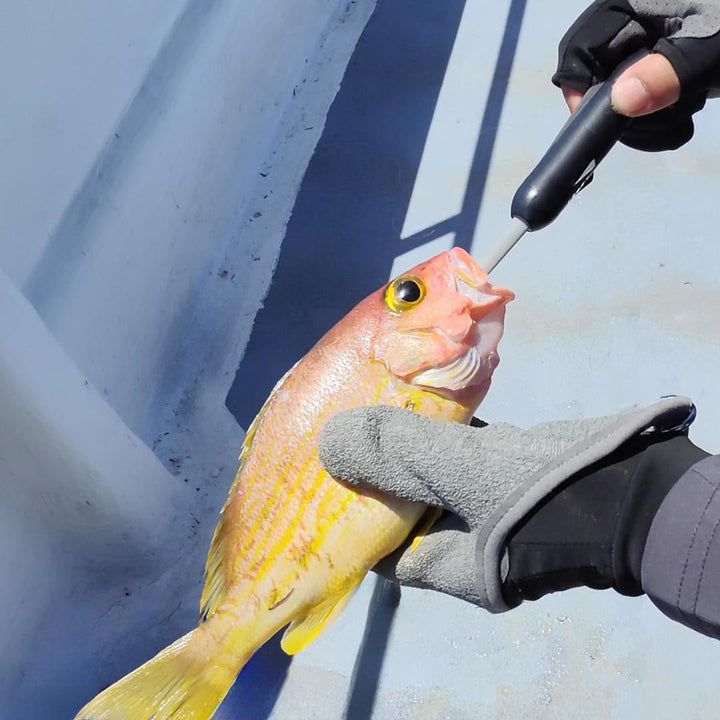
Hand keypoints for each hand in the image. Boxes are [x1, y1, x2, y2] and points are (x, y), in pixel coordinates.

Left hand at [318, 398, 693, 610]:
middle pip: (405, 506)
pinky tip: (432, 397)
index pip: (381, 550)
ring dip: (414, 443)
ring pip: (437, 475)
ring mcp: (493, 508)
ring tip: (377, 406)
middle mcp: (466, 543)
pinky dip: (450, 429)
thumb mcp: (461, 474)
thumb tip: (330, 441)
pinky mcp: (514, 476)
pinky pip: (469, 453)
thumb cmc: (542, 498)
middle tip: (346, 433)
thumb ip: (398, 454)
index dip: (351, 519)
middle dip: (379, 471)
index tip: (326, 481)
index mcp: (448, 565)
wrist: (639, 492)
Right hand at [553, 0, 719, 150]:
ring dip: (646, 118)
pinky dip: (660, 116)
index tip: (601, 121)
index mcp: (632, 4)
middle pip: (596, 77)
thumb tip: (619, 102)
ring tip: (684, 114)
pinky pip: (642, 97)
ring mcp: (649, 43)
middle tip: (661, 122)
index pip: (579, 50)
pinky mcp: (663, 63)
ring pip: (619, 94)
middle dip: (622, 111)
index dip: (580, 88)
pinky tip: (685, 112)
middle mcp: (634, 21)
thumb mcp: (710, 52)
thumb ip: (665, 75)